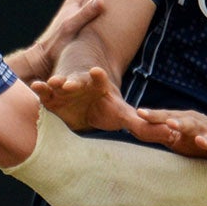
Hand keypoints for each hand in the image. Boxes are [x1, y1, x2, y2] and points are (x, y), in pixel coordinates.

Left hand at [6, 0, 107, 83]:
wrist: (43, 58)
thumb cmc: (55, 44)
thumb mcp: (70, 27)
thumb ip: (84, 14)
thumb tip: (101, 0)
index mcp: (75, 1)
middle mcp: (77, 3)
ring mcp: (78, 12)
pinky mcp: (80, 22)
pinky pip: (95, 6)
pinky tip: (109, 1)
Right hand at [30, 62, 149, 133]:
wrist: (82, 105)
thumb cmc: (105, 109)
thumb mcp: (122, 114)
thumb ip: (142, 125)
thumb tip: (172, 133)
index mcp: (99, 86)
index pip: (100, 80)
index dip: (98, 77)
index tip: (96, 72)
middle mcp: (81, 84)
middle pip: (78, 80)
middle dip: (73, 81)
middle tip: (69, 83)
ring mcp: (65, 88)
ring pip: (59, 83)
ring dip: (56, 82)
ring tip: (52, 83)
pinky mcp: (51, 96)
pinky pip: (44, 91)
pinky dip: (39, 89)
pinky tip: (34, 87)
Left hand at [128, 107, 206, 171]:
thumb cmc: (200, 137)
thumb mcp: (180, 134)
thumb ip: (161, 131)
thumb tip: (135, 127)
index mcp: (189, 122)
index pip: (170, 117)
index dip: (156, 116)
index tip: (140, 113)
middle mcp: (203, 128)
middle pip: (191, 124)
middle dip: (181, 123)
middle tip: (169, 123)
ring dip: (206, 140)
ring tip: (200, 141)